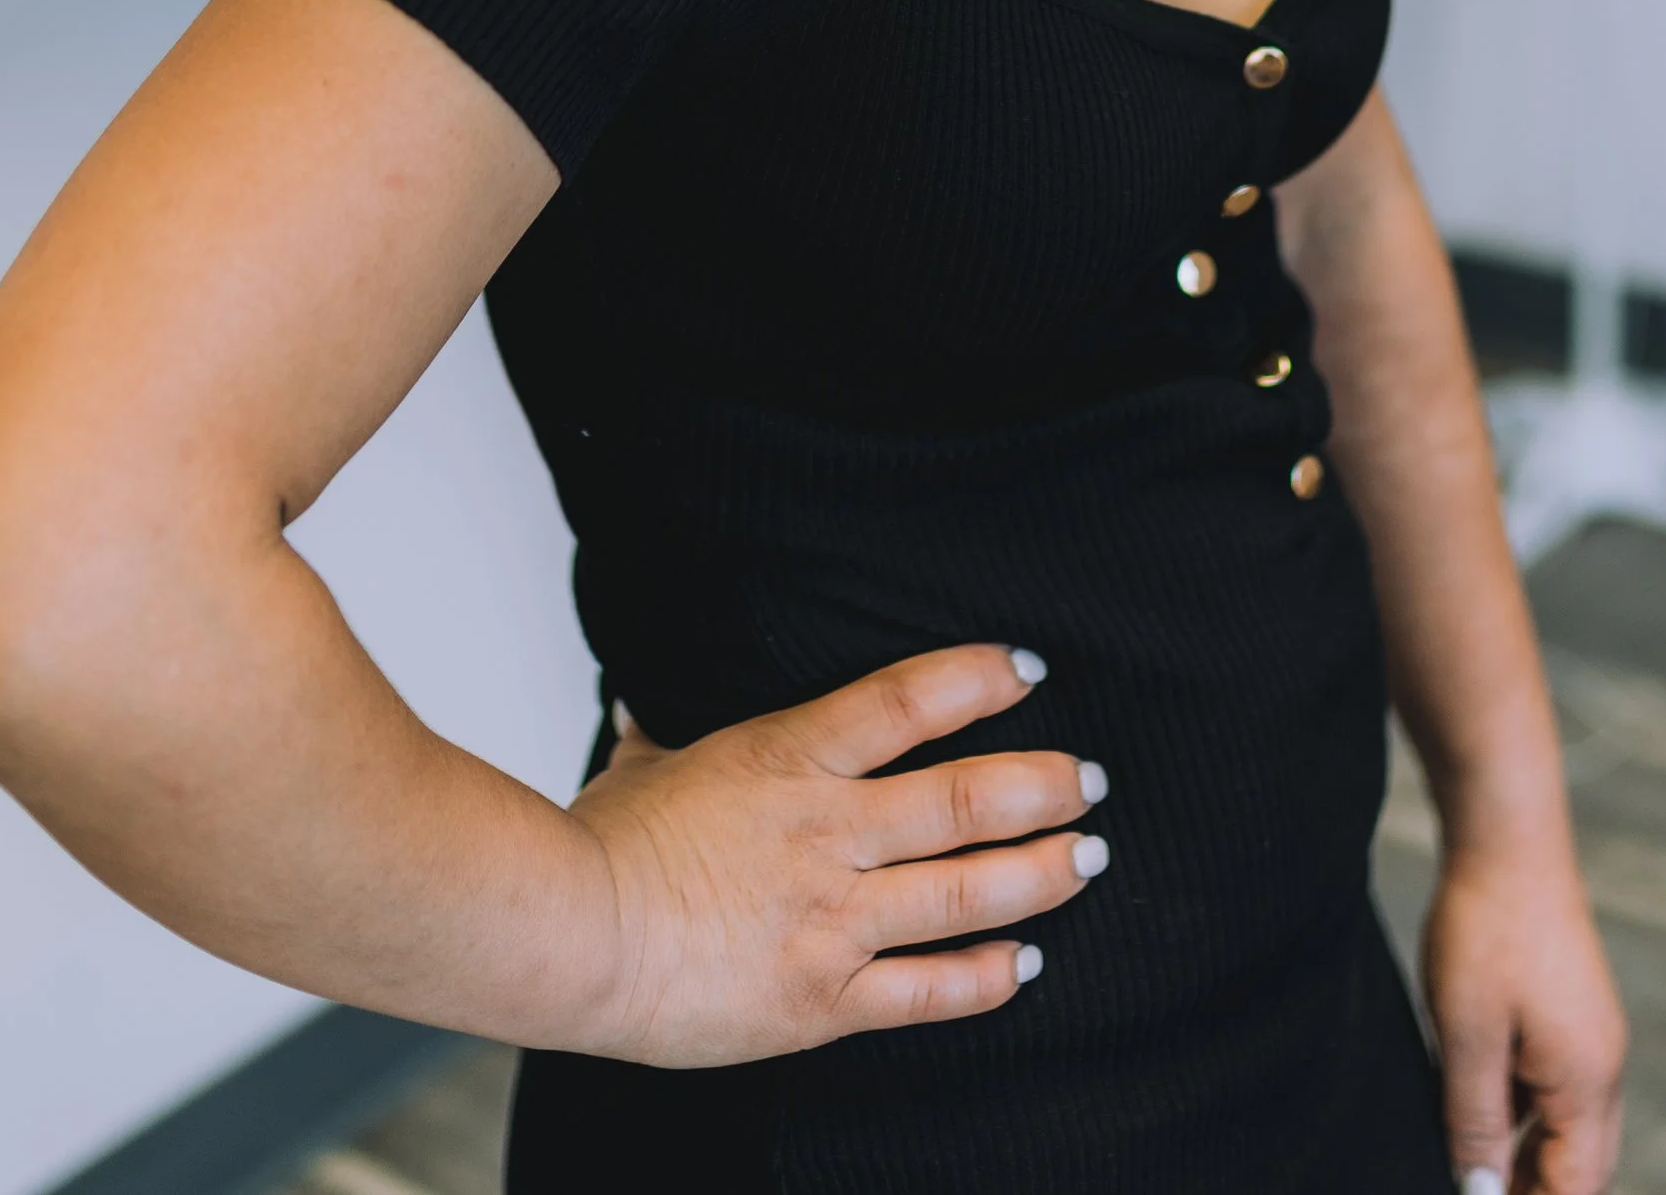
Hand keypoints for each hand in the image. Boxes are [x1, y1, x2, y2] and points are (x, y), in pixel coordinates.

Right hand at [556, 643, 1108, 1065]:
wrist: (576, 937)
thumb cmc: (601, 844)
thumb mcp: (643, 766)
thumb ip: (663, 733)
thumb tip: (643, 698)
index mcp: (788, 759)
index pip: (906, 702)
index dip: (976, 679)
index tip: (1030, 667)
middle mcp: (827, 833)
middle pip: (963, 801)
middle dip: (1041, 787)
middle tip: (1089, 779)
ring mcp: (832, 919)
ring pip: (964, 893)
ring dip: (1039, 875)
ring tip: (1088, 857)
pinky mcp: (825, 999)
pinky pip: (926, 992)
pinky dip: (985, 977)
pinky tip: (1026, 963)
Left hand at [1423, 832, 1624, 1193]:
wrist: (1507, 835)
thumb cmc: (1486, 929)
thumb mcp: (1465, 1036)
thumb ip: (1476, 1122)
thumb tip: (1480, 1192)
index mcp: (1588, 1083)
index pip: (1579, 1188)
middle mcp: (1602, 1068)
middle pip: (1582, 1166)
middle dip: (1539, 1192)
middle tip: (1479, 1191)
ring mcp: (1590, 1037)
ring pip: (1566, 1127)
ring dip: (1529, 1158)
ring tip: (1476, 1169)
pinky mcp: (1570, 1013)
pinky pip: (1554, 1087)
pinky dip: (1524, 1115)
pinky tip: (1479, 1113)